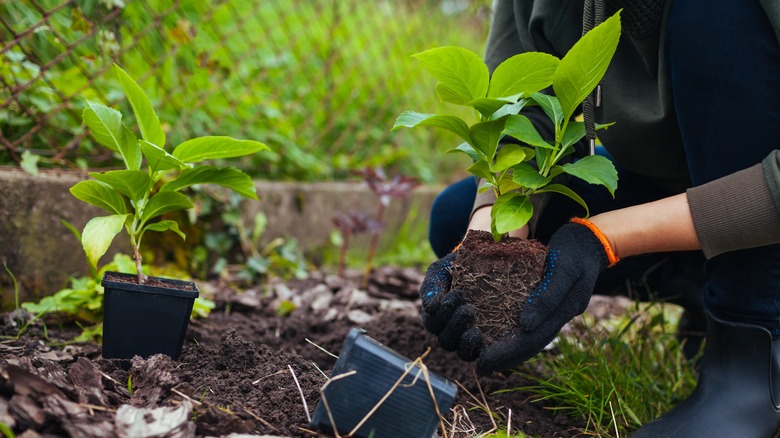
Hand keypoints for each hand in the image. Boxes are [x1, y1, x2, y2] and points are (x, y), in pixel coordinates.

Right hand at [419, 251, 482, 358]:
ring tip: (476, 329)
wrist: (487, 261)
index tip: (457, 293)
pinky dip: (480, 349)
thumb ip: (431, 286)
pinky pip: (480, 354)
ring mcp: (468, 338)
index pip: (433, 323)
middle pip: (445, 340)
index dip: (442, 313)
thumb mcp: (441, 270)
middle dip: (455, 326)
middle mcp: (451, 330)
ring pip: (461, 352)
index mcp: (437, 315)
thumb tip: (430, 309)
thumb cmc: (459, 265)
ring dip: (466, 342)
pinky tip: (485, 337)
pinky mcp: (488, 342)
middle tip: (469, 309)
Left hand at [474, 219, 617, 373]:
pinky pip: (533, 326)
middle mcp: (561, 315)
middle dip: (505, 357)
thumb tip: (525, 325)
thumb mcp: (563, 267)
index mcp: (565, 310)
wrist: (590, 240)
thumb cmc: (574, 249)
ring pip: (532, 339)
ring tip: (484, 357)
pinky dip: (515, 334)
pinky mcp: (551, 305)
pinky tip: (498, 336)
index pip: (533, 339)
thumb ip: (547, 295)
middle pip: (531, 344)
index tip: (483, 362)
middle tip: (479, 367)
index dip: (507, 353)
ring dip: (509, 350)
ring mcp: (557, 312)